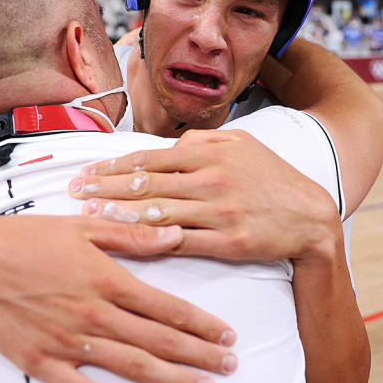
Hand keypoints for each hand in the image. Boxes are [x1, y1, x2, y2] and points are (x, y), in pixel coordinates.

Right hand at [0, 208, 237, 382]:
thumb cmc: (25, 237)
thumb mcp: (81, 227)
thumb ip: (132, 236)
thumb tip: (176, 237)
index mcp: (106, 278)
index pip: (165, 306)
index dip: (201, 323)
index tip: (227, 335)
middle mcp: (93, 313)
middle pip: (157, 339)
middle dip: (199, 354)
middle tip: (230, 366)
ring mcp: (68, 341)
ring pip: (131, 365)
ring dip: (171, 379)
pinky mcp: (42, 361)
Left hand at [67, 128, 337, 260]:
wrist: (311, 216)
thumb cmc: (272, 179)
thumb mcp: (243, 144)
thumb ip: (203, 141)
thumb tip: (166, 144)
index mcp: (210, 152)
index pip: (150, 158)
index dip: (113, 166)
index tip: (85, 172)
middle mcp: (212, 179)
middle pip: (146, 183)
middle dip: (104, 187)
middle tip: (72, 193)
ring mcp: (220, 211)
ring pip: (158, 212)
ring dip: (120, 213)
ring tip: (89, 215)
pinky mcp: (228, 241)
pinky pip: (182, 241)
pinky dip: (152, 241)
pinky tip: (128, 241)